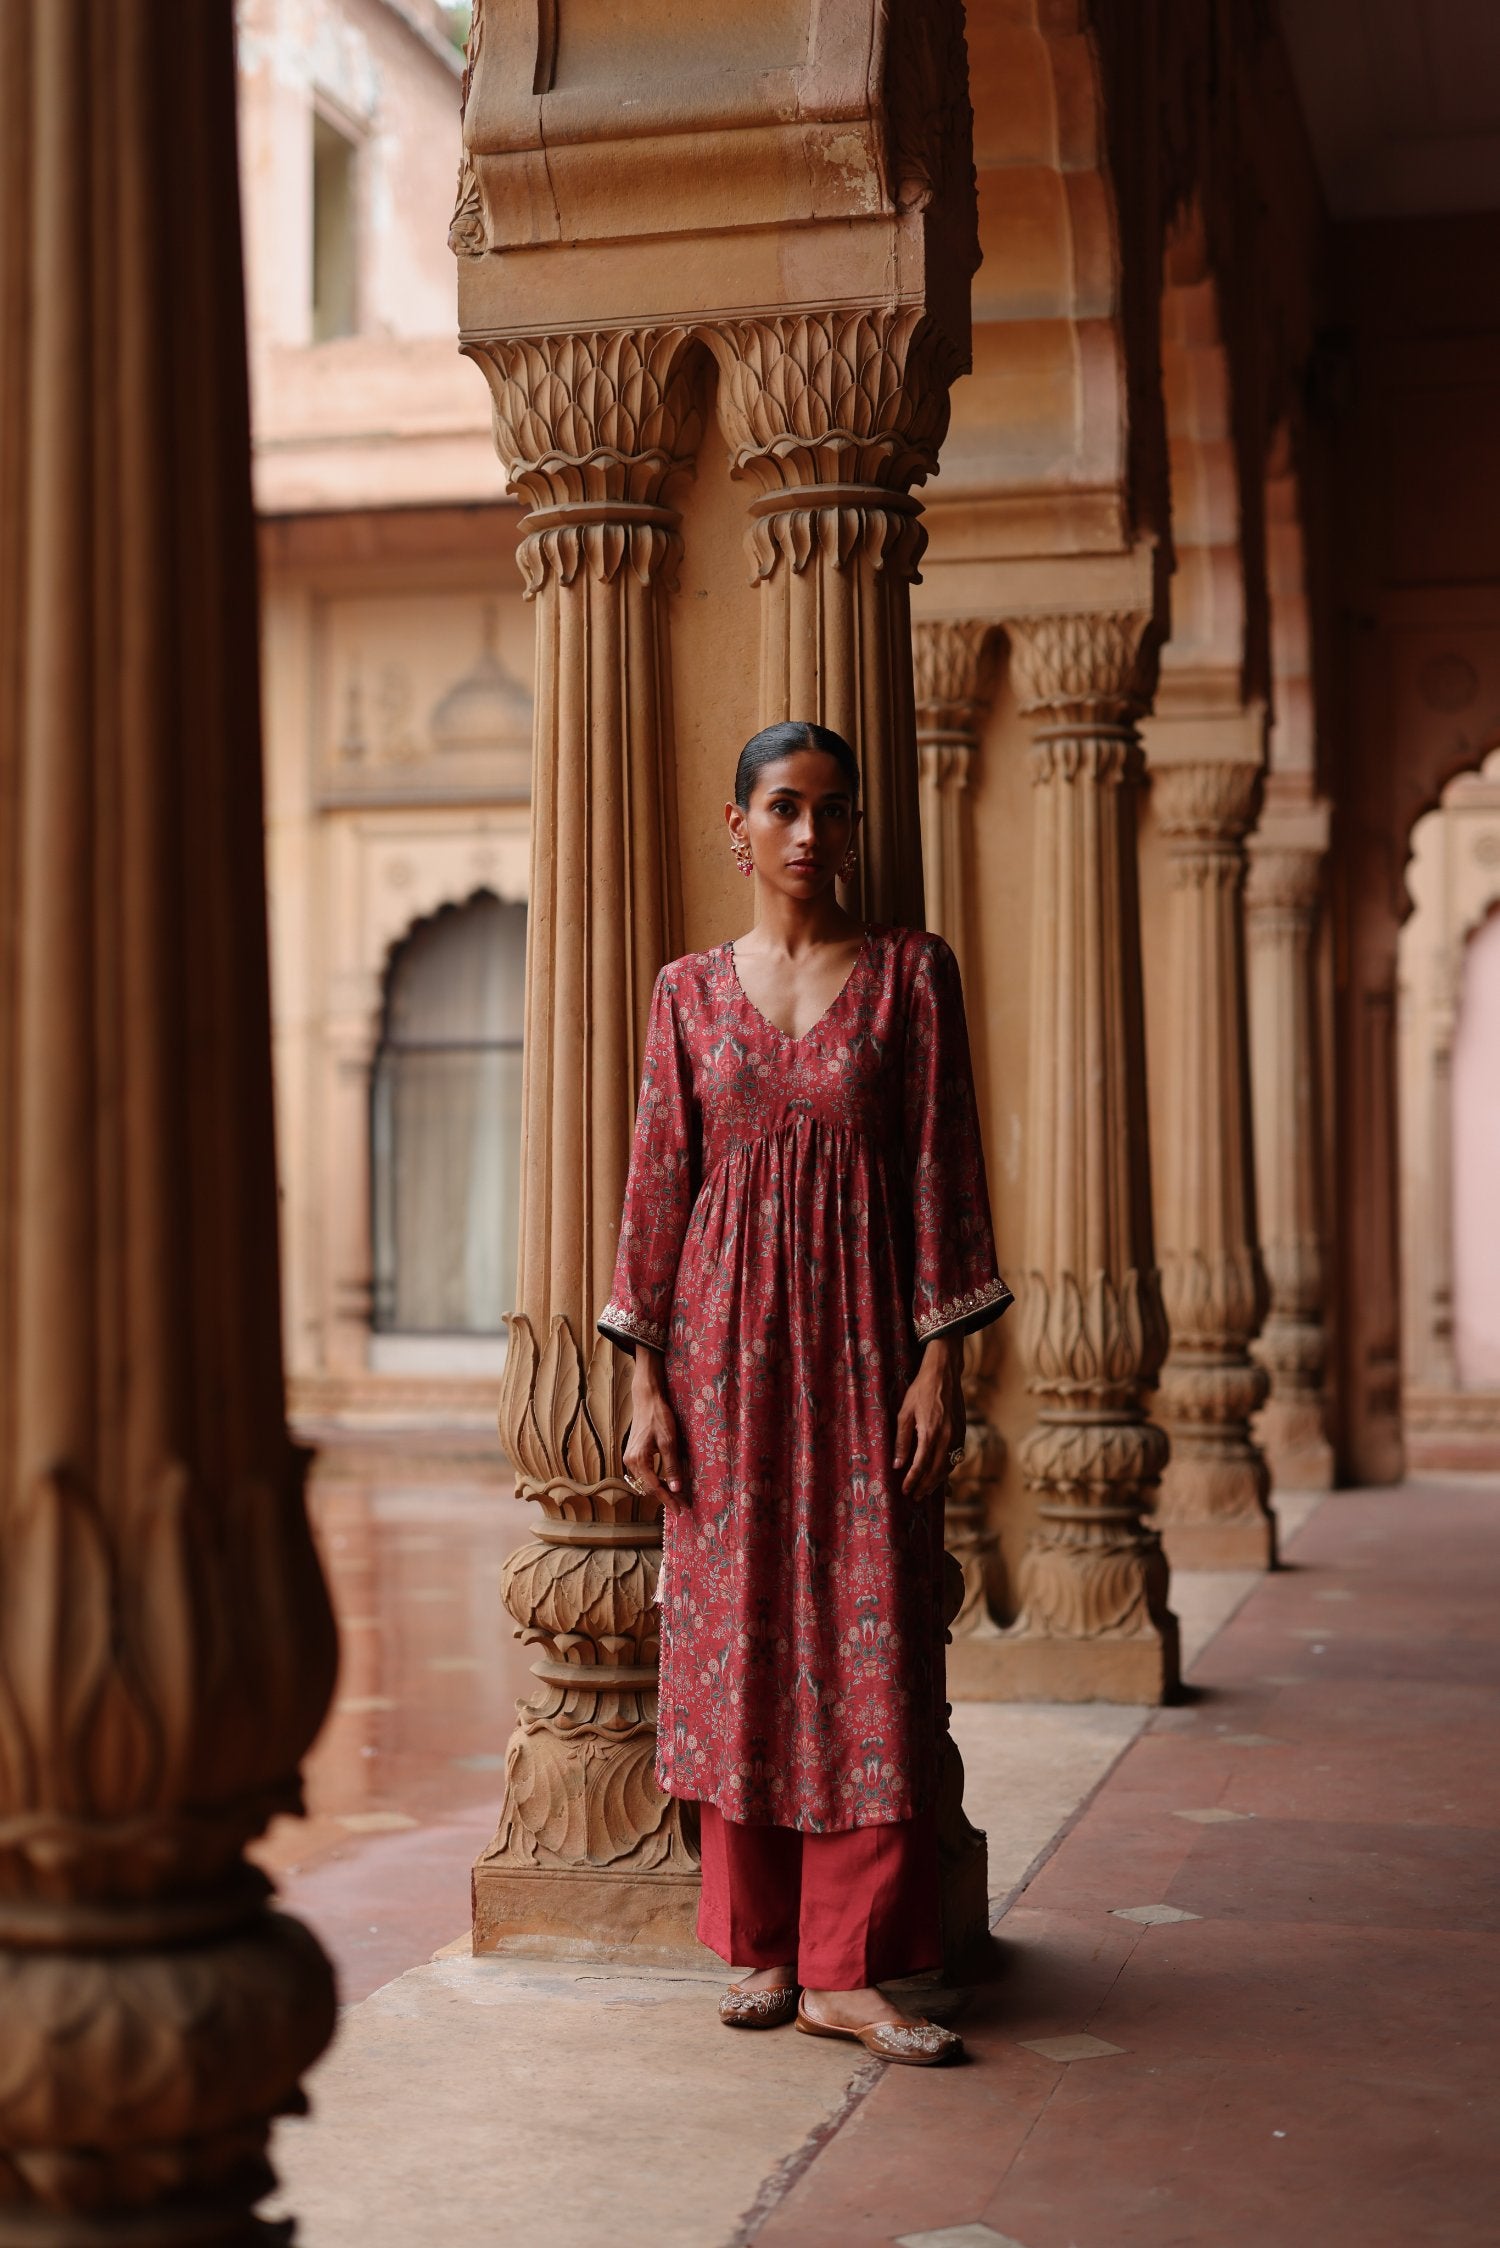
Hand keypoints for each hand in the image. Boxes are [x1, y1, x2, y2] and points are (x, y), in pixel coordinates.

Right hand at [624, 1353, 688, 1514]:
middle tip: (682, 1504)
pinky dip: (655, 1480)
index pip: (655, 1487)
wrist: (647, 1399)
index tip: (680, 1509)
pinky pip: (644, 1474)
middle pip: (648, 1487)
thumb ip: (672, 1466)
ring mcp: (629, 1458)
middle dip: (665, 1496)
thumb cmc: (659, 1417)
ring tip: (677, 1496)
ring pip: (645, 1482)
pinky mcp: (632, 1454)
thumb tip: (676, 1489)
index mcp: (638, 1460)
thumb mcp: (669, 1441)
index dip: (668, 1500)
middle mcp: (630, 1462)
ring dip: (660, 1489)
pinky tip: (667, 1482)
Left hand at [893, 1334, 963, 1500]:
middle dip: (925, 1486)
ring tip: (927, 1490)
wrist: (944, 1374)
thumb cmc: (920, 1391)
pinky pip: (955, 1457)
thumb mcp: (904, 1413)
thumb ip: (902, 1440)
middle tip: (916, 1496)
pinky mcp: (962, 1432)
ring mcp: (957, 1435)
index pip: (921, 1465)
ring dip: (938, 1481)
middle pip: (937, 1471)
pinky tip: (940, 1474)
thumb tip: (898, 1464)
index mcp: (930, 1433)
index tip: (905, 1491)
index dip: (912, 1481)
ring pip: (948, 1466)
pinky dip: (947, 1469)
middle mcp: (946, 1437)